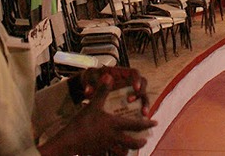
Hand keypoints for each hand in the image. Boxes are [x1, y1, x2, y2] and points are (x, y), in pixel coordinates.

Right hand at [38, 73, 156, 155]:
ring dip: (129, 150)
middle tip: (145, 140)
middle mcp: (114, 137)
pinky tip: (113, 152)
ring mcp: (107, 147)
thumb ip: (103, 90)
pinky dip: (114, 154)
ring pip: (123, 151)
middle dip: (140, 142)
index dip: (147, 124)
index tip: (155, 122)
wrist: (69, 141)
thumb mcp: (93, 105)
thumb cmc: (82, 122)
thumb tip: (109, 76)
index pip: (136, 125)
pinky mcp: (99, 152)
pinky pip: (110, 155)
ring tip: (130, 148)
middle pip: (133, 143)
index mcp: (115, 124)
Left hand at [80, 67, 150, 116]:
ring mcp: (130, 91)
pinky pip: (139, 105)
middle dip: (141, 93)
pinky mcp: (129, 101)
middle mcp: (129, 81)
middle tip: (130, 101)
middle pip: (143, 84)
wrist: (89, 84)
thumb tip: (89, 91)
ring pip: (144, 96)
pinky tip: (140, 120)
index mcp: (122, 72)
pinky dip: (141, 111)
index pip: (135, 73)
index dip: (137, 79)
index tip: (135, 87)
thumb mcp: (90, 78)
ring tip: (143, 114)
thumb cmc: (92, 78)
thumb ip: (90, 83)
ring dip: (145, 104)